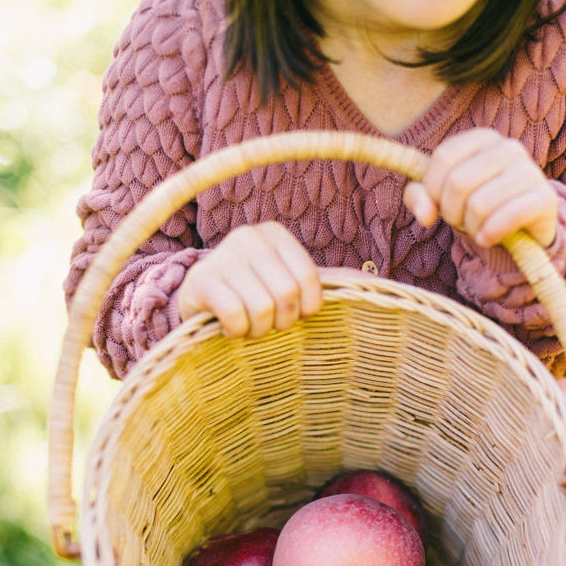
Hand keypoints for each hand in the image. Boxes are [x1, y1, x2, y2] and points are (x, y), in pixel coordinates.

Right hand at [178, 222, 322, 337]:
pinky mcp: (201, 279)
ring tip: (249, 327)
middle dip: (282, 322)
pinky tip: (229, 328)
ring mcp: (222, 256)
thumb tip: (369, 282)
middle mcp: (248, 237)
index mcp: (274, 234)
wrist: (196, 300)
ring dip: (258, 330)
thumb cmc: (249, 294)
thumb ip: (318, 282)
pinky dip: (236, 332)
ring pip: (261, 307)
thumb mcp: (283, 280)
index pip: (308, 277)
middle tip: (269, 325)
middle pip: (286, 294)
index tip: (295, 315)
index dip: (306, 308)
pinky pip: (235, 316)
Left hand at [403, 129, 557, 249]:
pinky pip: (508, 217)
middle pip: (458, 182)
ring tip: (478, 228)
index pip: (443, 158)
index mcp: (483, 138)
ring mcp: (530, 171)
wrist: (523, 229)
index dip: (433, 190)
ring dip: (471, 227)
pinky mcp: (545, 198)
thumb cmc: (478, 207)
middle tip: (462, 221)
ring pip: (479, 204)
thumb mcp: (443, 198)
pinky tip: (488, 238)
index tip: (441, 204)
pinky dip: (490, 234)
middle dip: (452, 212)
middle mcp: (509, 147)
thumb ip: (421, 198)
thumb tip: (424, 214)